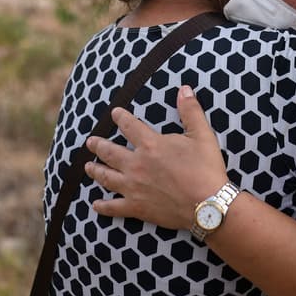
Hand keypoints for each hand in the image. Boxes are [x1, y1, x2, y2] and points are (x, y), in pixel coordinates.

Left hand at [84, 85, 228, 229]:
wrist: (207, 204)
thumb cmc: (206, 169)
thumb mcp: (202, 135)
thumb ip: (190, 111)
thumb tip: (184, 89)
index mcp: (150, 145)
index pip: (129, 126)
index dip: (120, 117)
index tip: (114, 113)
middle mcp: (136, 165)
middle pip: (110, 152)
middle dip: (98, 145)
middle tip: (90, 142)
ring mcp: (133, 187)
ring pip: (107, 177)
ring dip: (95, 170)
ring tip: (88, 166)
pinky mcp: (137, 207)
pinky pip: (114, 207)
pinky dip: (103, 206)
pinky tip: (95, 205)